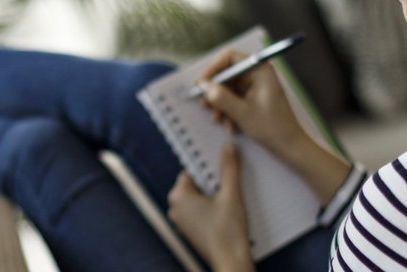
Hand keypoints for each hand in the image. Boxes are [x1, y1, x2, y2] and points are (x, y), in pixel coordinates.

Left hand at [168, 144, 252, 271]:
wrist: (230, 261)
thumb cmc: (228, 230)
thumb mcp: (232, 194)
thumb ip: (229, 168)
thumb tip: (229, 147)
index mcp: (178, 195)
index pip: (192, 170)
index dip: (209, 168)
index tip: (222, 167)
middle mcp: (175, 207)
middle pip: (195, 184)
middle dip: (212, 182)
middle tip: (228, 185)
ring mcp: (181, 221)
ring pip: (198, 198)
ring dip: (212, 195)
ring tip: (229, 199)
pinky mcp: (189, 231)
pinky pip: (199, 211)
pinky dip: (211, 208)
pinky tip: (225, 211)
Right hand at [199, 49, 306, 156]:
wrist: (289, 146)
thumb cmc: (271, 128)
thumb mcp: (242, 113)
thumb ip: (221, 97)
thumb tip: (203, 85)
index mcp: (260, 70)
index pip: (229, 57)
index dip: (212, 69)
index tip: (200, 84)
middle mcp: (257, 74)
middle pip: (226, 74)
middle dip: (214, 92)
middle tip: (204, 106)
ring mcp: (255, 87)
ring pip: (227, 89)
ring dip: (220, 105)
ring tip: (218, 121)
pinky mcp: (252, 98)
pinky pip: (233, 99)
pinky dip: (228, 112)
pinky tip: (229, 126)